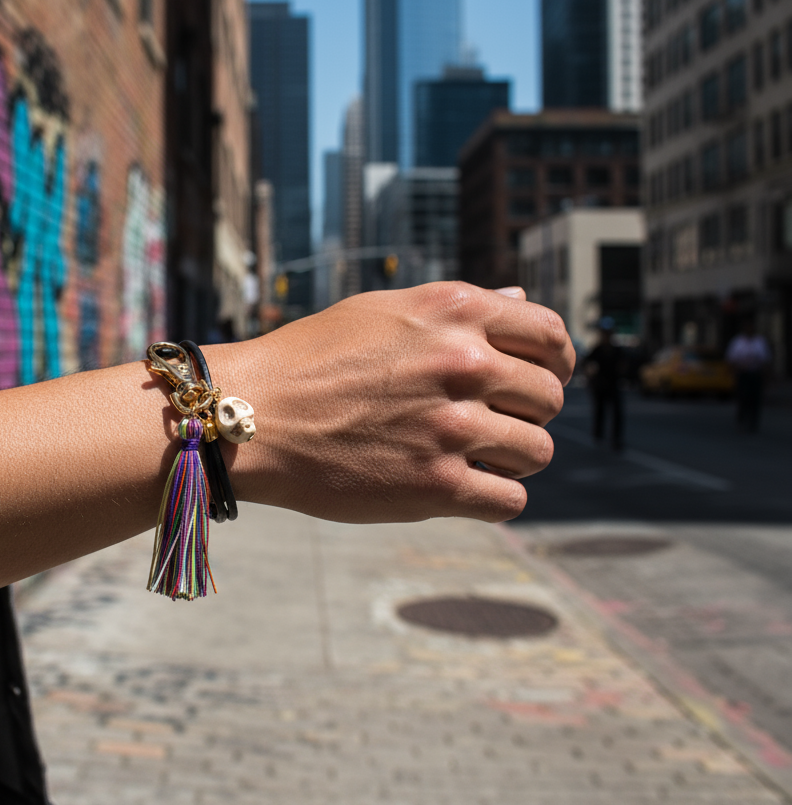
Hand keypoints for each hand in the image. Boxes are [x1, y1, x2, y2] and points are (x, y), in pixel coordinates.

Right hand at [216, 282, 573, 524]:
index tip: (542, 379)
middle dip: (527, 413)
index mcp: (455, 312)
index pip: (551, 336)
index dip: (555, 362)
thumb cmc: (309, 359)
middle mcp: (463, 364)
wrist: (251, 415)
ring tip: (471, 457)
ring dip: (512, 458)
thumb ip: (460, 309)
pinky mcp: (437, 486)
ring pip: (538, 452)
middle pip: (549, 399)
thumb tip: (522, 305)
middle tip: (490, 423)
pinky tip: (462, 488)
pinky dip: (494, 498)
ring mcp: (453, 427)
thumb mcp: (383, 312)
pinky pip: (510, 501)